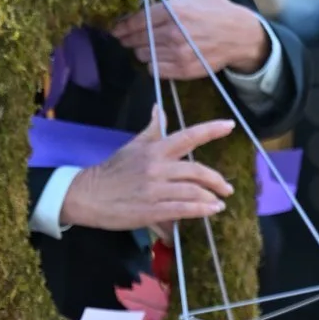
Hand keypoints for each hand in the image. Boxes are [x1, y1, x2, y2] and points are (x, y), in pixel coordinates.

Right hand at [59, 108, 235, 231]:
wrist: (88, 195)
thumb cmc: (112, 171)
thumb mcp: (132, 146)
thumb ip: (152, 129)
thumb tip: (159, 109)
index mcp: (154, 150)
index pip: (187, 136)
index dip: (211, 130)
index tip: (230, 125)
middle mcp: (157, 167)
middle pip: (196, 170)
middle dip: (216, 180)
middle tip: (226, 188)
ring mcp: (155, 190)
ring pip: (192, 191)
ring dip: (210, 197)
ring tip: (219, 202)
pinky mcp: (151, 210)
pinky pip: (183, 209)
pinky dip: (200, 210)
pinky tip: (210, 210)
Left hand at [110, 0, 269, 78]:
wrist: (238, 34)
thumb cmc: (215, 7)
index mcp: (171, 10)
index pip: (136, 21)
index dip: (122, 26)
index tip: (115, 27)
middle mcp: (172, 33)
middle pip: (136, 39)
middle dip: (127, 38)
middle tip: (124, 37)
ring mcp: (177, 53)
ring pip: (143, 55)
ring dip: (140, 50)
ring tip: (142, 45)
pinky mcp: (182, 69)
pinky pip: (154, 70)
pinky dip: (151, 64)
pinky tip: (156, 57)